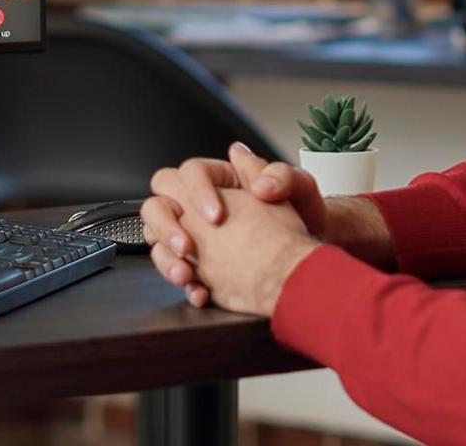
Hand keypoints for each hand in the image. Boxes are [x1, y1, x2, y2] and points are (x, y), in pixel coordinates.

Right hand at [143, 144, 331, 304]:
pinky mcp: (199, 265)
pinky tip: (201, 292)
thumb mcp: (300, 189)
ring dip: (166, 258)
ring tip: (186, 275)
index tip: (217, 216)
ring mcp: (196, 236)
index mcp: (222, 179)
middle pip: (159, 203)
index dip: (197, 191)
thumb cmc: (303, 216)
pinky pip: (176, 270)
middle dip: (166, 225)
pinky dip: (184, 284)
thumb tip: (254, 173)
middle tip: (187, 247)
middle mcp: (200, 205)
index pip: (189, 173)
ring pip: (158, 240)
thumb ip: (279, 175)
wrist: (307, 257)